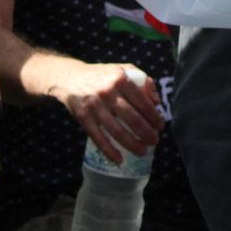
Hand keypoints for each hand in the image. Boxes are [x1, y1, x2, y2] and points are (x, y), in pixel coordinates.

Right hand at [48, 63, 163, 163]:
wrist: (70, 77)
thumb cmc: (102, 76)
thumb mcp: (123, 70)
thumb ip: (143, 82)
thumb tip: (156, 102)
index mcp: (121, 79)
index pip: (143, 102)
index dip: (154, 117)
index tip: (160, 126)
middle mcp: (108, 92)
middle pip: (133, 119)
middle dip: (147, 133)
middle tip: (155, 141)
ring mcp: (94, 106)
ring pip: (117, 131)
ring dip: (133, 144)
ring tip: (143, 151)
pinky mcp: (83, 117)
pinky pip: (98, 138)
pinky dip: (109, 151)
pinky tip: (119, 160)